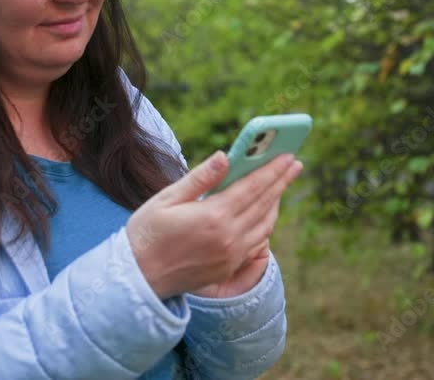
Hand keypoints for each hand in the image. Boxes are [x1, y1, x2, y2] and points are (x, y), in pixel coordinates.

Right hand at [126, 150, 302, 299]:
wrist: (138, 278)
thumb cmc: (147, 233)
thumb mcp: (167, 199)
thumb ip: (200, 178)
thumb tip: (225, 156)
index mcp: (213, 216)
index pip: (252, 187)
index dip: (272, 170)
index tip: (288, 155)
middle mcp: (228, 238)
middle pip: (264, 204)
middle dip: (281, 181)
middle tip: (295, 164)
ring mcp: (231, 256)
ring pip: (265, 224)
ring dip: (276, 202)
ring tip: (282, 184)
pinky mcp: (228, 268)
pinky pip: (257, 242)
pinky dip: (265, 223)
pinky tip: (265, 212)